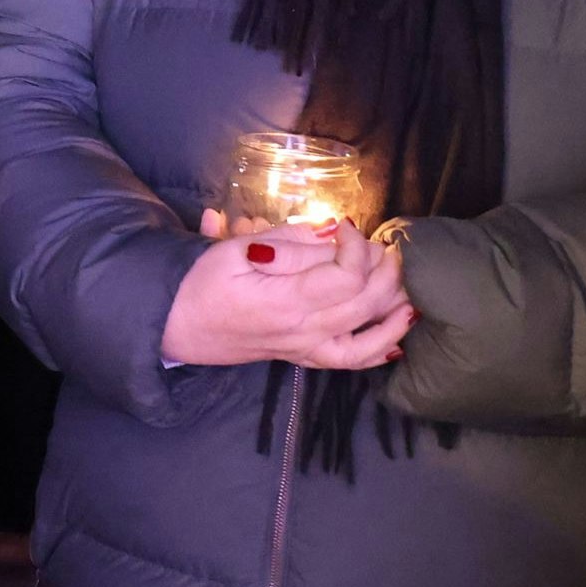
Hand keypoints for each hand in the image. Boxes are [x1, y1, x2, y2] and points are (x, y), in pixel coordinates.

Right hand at [158, 214, 411, 370]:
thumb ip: (288, 242)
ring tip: (409, 287)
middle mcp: (303, 332)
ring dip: (395, 311)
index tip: (344, 225)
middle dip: (384, 269)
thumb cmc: (200, 284)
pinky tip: (398, 333)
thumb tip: (332, 232)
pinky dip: (379, 349)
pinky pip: (351, 361)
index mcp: (286, 303)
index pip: (346, 276)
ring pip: (368, 338)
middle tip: (381, 245)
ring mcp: (306, 349)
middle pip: (366, 303)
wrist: (176, 327)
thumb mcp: (237, 250)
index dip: (355, 246)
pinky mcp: (304, 356)